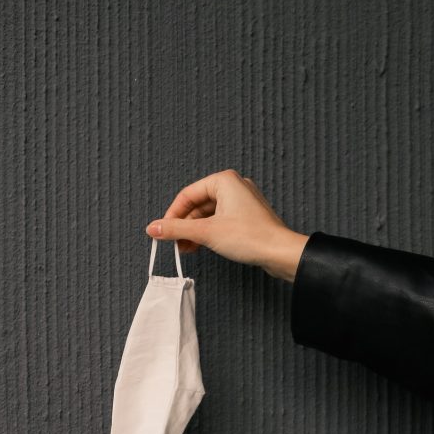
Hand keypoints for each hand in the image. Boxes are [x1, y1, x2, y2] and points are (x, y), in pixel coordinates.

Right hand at [145, 169, 308, 281]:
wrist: (281, 253)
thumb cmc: (250, 237)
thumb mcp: (206, 232)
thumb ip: (176, 229)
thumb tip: (152, 228)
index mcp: (224, 181)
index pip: (187, 195)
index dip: (172, 215)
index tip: (162, 232)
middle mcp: (234, 186)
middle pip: (198, 204)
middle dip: (184, 225)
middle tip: (174, 243)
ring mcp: (242, 201)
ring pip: (209, 213)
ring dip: (195, 231)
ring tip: (186, 249)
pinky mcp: (247, 215)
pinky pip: (220, 220)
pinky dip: (208, 232)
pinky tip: (201, 246)